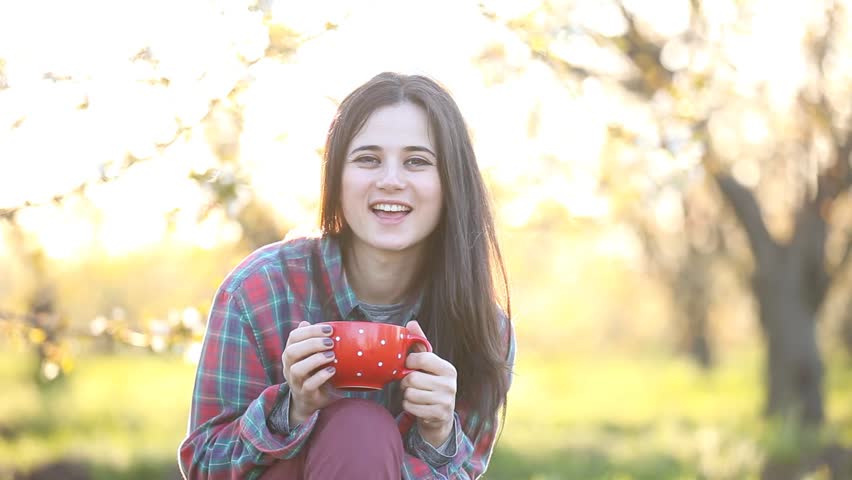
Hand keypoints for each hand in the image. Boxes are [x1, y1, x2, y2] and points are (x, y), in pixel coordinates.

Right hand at [281, 321, 338, 425]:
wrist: (309, 400)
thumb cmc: (313, 372)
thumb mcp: (312, 355)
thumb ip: (311, 339)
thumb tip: (306, 321)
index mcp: (291, 353)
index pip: (294, 336)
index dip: (310, 330)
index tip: (329, 329)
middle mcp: (289, 366)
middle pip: (292, 351)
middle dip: (312, 343)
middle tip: (331, 342)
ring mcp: (295, 381)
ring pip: (297, 369)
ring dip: (315, 360)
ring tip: (332, 355)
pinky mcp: (304, 394)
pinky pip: (308, 385)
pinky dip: (321, 376)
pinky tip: (332, 371)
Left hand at [401, 320, 456, 446]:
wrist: (440, 418)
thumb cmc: (431, 386)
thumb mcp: (428, 366)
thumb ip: (420, 345)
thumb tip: (411, 323)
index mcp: (448, 369)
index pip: (423, 358)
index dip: (410, 362)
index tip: (410, 366)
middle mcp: (450, 384)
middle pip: (413, 378)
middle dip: (405, 382)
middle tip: (409, 384)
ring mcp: (446, 401)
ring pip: (410, 394)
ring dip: (407, 395)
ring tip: (415, 395)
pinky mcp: (439, 415)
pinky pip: (411, 407)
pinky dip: (408, 406)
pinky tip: (417, 406)